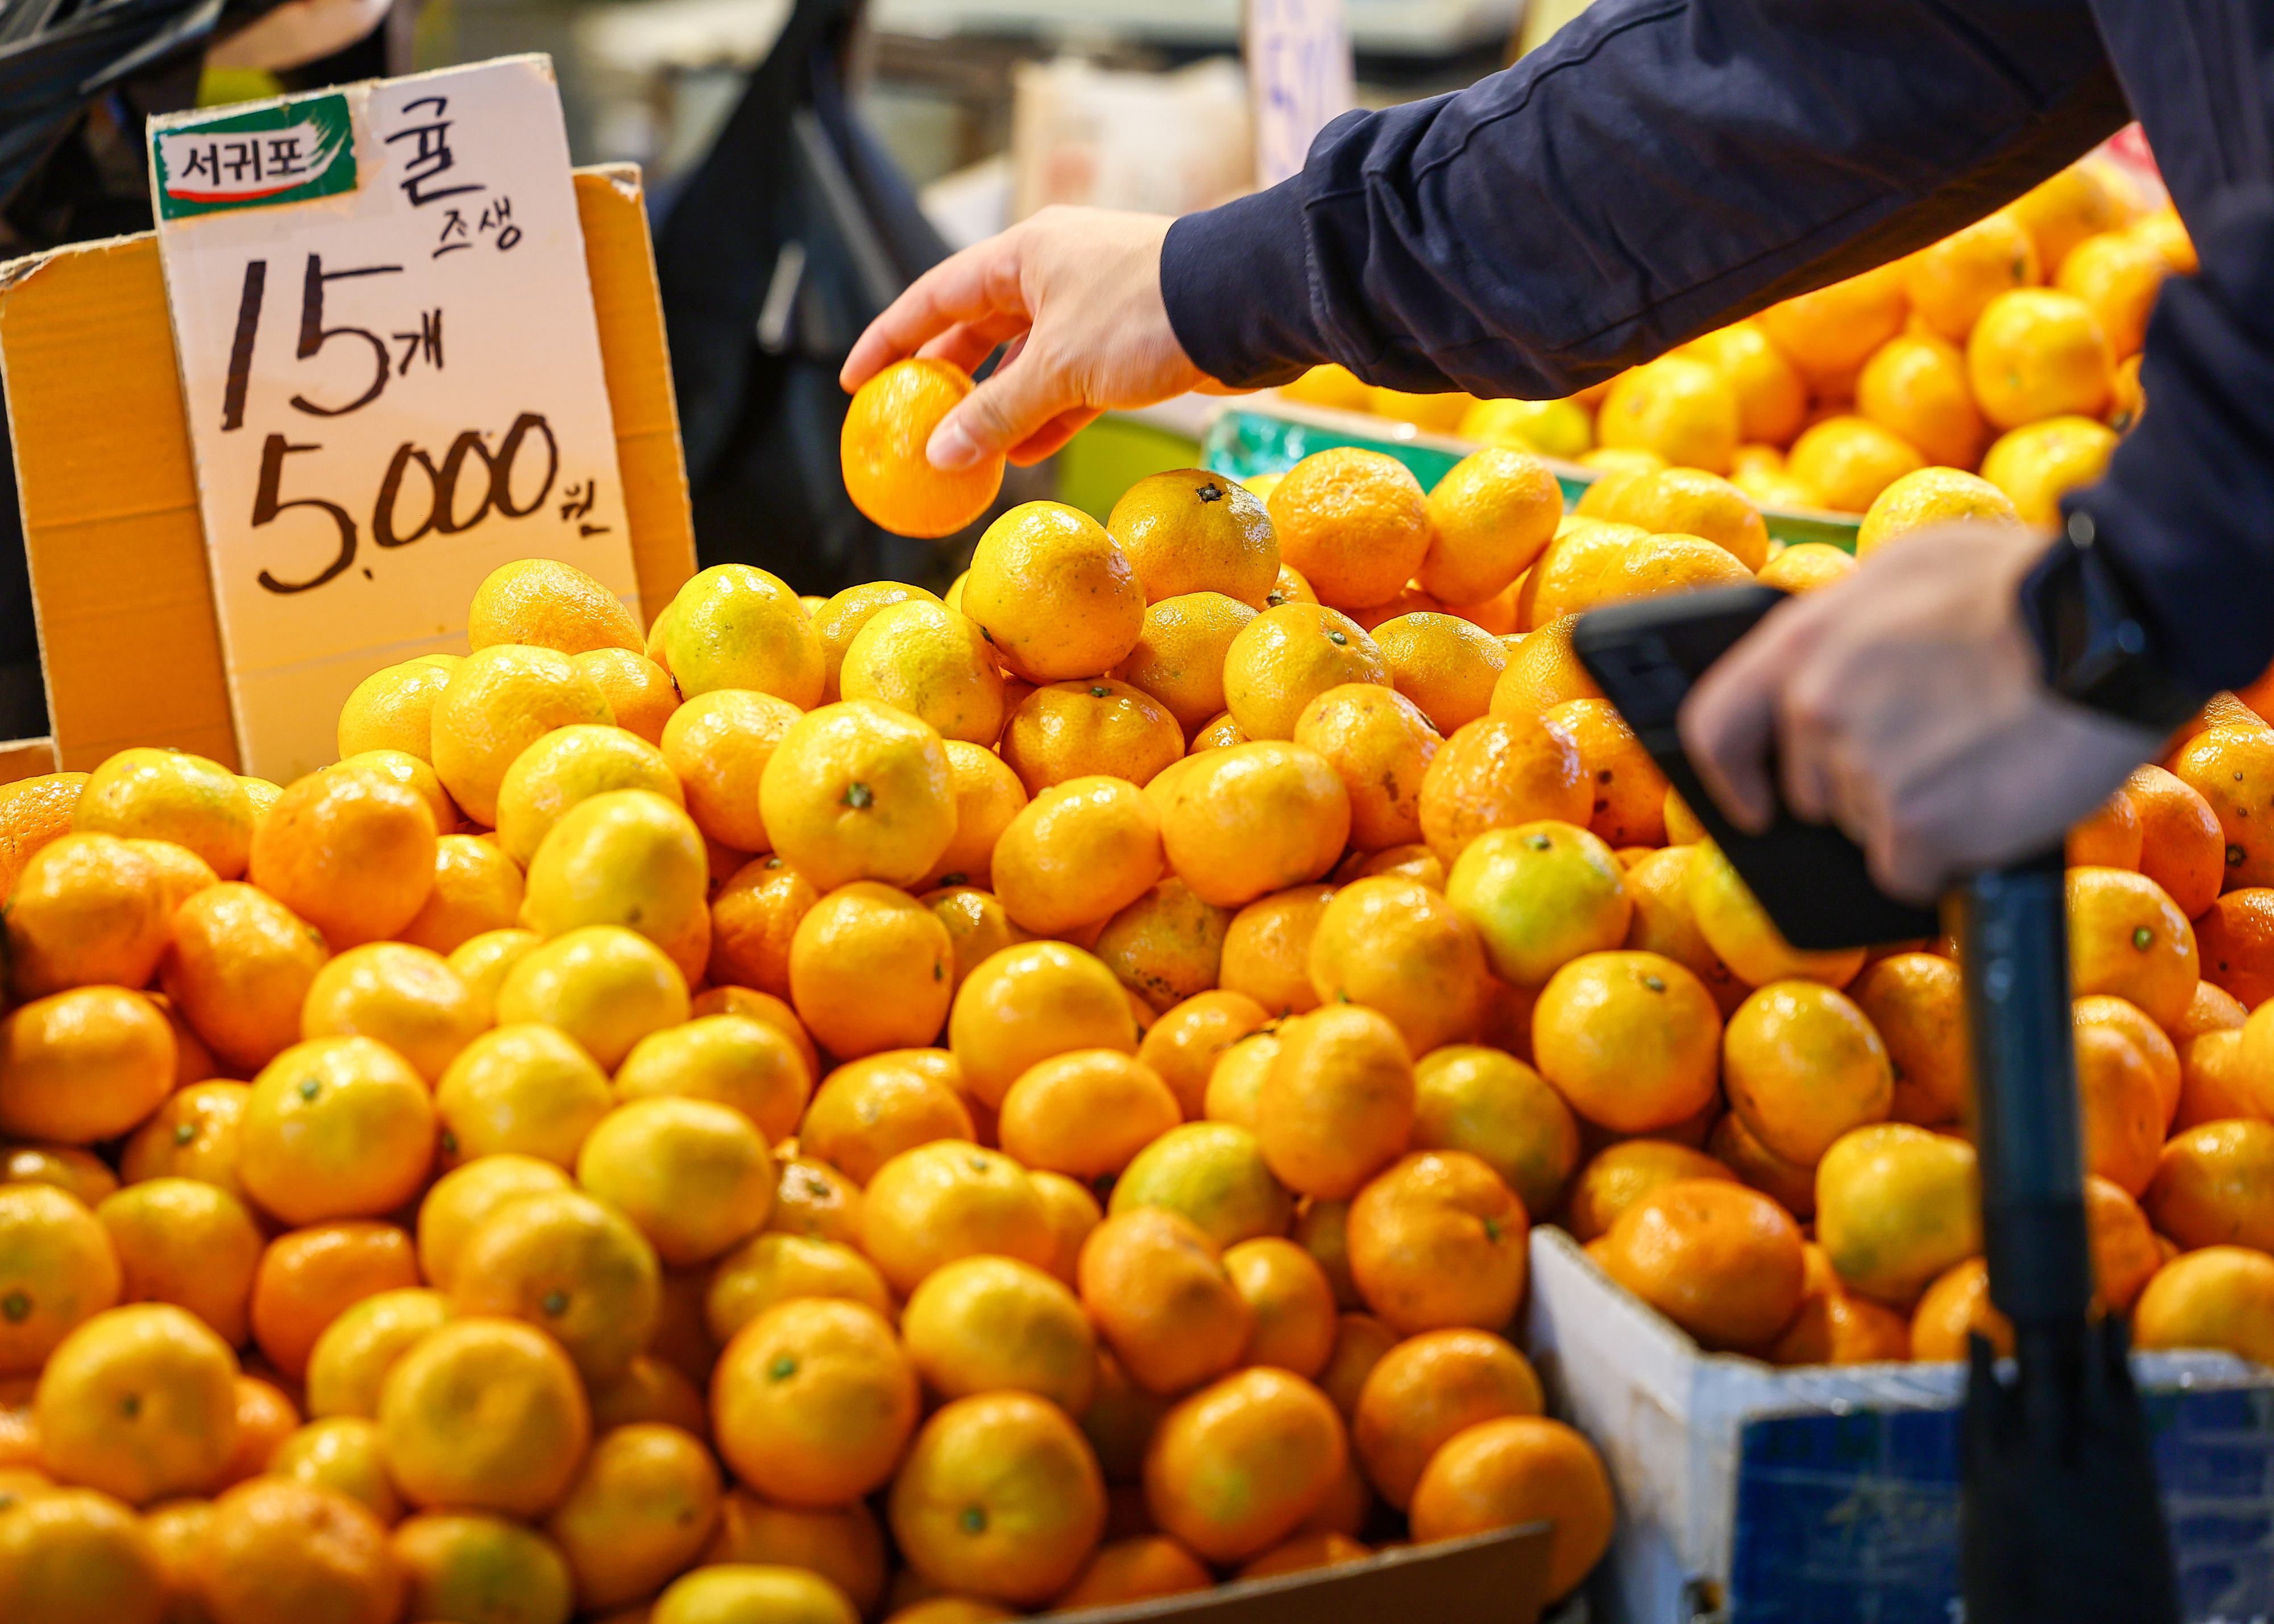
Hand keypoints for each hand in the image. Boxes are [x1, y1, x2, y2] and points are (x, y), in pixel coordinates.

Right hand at [840, 208, 1211, 469]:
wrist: (1248, 305)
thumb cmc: (1148, 316)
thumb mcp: (1061, 368)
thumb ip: (998, 413)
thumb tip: (940, 455)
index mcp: (1025, 255)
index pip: (935, 295)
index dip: (891, 336)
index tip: (856, 378)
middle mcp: (1054, 272)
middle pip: (978, 326)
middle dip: (945, 376)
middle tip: (910, 420)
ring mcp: (1091, 307)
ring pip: (1026, 360)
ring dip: (997, 406)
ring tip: (964, 452)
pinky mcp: (1127, 343)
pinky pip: (1070, 383)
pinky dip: (1046, 417)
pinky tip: (1024, 457)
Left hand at [1679, 525, 2162, 901]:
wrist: (2114, 623)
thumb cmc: (2023, 584)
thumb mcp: (1909, 569)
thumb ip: (1848, 625)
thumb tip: (1824, 669)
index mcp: (1802, 643)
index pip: (1716, 728)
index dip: (1728, 776)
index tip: (1751, 805)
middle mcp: (1814, 708)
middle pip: (1809, 790)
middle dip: (1861, 784)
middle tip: (1936, 751)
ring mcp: (1860, 769)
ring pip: (1866, 827)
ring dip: (1914, 811)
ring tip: (1978, 759)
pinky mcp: (1913, 825)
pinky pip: (1908, 870)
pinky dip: (1946, 857)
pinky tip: (1991, 807)